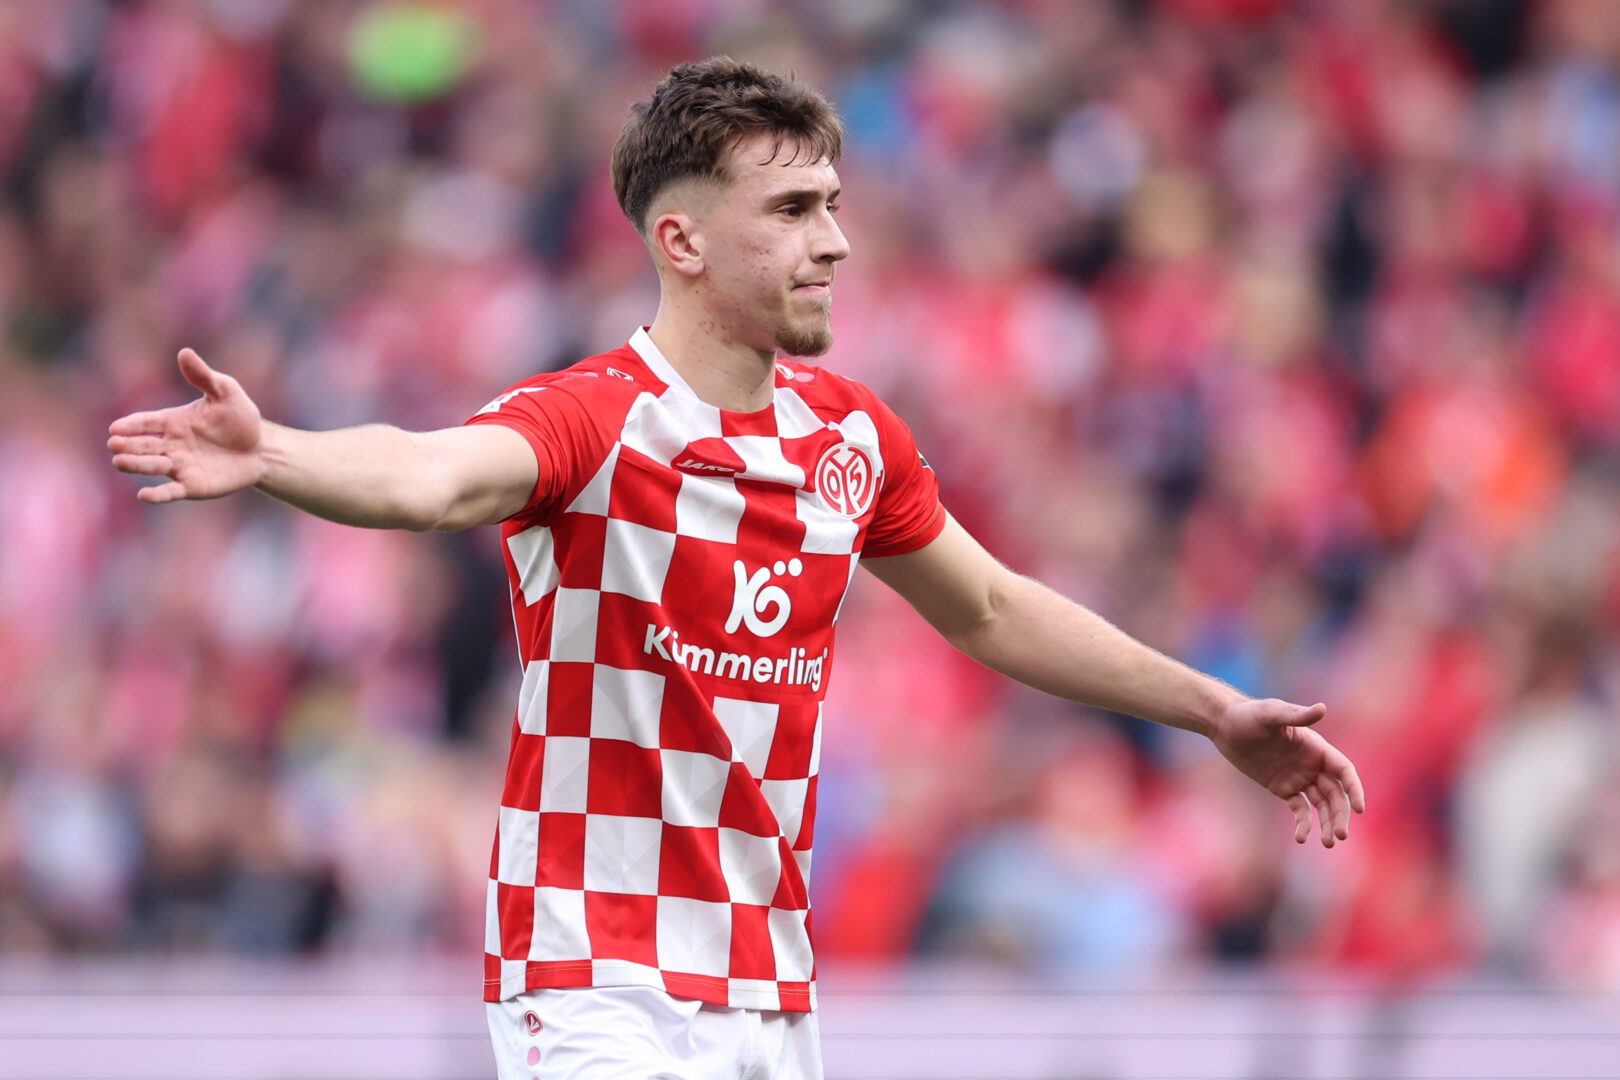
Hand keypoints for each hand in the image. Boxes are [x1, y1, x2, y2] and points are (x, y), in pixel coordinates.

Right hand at [107, 349, 264, 502]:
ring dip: (136, 465)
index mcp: (173, 421)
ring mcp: (179, 466)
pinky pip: (170, 491)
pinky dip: (157, 495)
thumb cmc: (241, 418)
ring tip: (120, 461)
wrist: (262, 448)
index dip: (130, 425)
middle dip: (127, 445)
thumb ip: (204, 376)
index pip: (146, 422)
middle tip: (114, 444)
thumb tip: (185, 352)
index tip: (115, 428)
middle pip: (143, 445)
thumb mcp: (226, 392)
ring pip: (152, 466)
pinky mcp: (192, 486)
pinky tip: (144, 495)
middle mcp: (171, 444)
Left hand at [1208, 698, 1365, 847]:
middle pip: (1336, 793)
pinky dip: (1303, 824)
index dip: (1354, 789)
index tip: (1359, 809)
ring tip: (1327, 843)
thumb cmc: (1249, 715)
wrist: (1225, 725)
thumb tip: (1322, 708)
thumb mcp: (1271, 714)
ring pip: (1321, 805)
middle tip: (1341, 836)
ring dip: (1327, 823)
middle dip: (1340, 815)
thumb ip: (1296, 715)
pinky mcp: (1283, 788)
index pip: (1344, 771)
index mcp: (1316, 747)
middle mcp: (1312, 764)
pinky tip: (1301, 838)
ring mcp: (1299, 777)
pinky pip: (1299, 809)